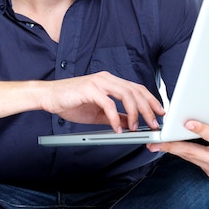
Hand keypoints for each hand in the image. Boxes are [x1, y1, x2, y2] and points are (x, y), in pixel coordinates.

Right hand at [40, 71, 164, 132]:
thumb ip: (115, 116)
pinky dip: (115, 118)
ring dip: (134, 113)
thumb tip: (131, 123)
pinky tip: (116, 129)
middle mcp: (107, 79)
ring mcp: (99, 82)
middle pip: (135, 91)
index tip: (160, 112)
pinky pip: (108, 104)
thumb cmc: (71, 102)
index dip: (151, 100)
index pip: (137, 88)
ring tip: (136, 128)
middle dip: (148, 108)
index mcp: (111, 82)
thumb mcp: (98, 113)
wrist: (49, 97)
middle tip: (154, 123)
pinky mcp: (89, 90)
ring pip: (126, 95)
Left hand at [147, 109, 208, 191]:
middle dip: (173, 146)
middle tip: (156, 142)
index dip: (200, 129)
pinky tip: (173, 145)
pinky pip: (194, 160)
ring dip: (173, 150)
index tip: (188, 123)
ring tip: (156, 144)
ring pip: (190, 157)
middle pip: (192, 152)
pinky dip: (184, 152)